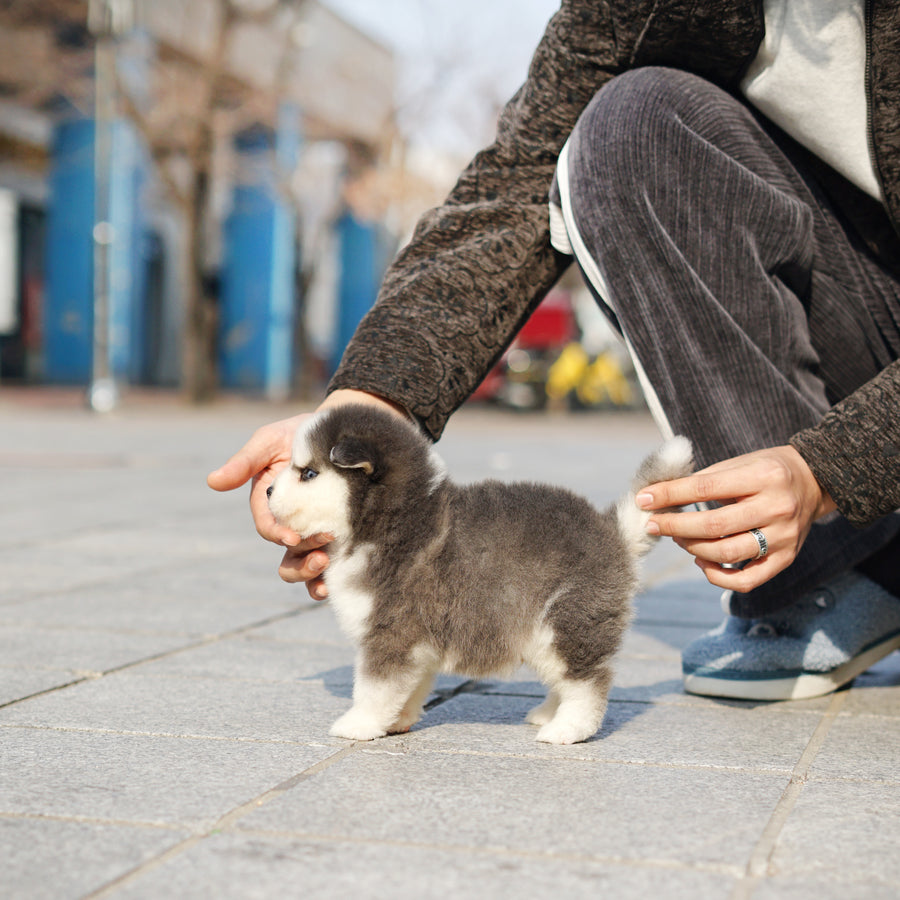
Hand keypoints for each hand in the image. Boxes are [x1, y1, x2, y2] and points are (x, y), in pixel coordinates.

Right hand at [207, 389, 406, 597]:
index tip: (293, 538)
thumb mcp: (269, 442)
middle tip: (321, 556)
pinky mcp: (343, 531)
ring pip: (308, 565)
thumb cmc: (297, 433)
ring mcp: (316, 530)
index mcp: (270, 505)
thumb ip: (244, 463)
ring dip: (315, 574)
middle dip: (301, 563)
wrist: (339, 429)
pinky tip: (341, 579)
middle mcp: (292, 524)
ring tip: (329, 566)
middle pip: (288, 556)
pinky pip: (337, 560)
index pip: (269, 528)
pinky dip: (335, 575)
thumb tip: (213, 482)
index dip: (278, 535)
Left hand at [636, 445, 836, 592]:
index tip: (644, 499)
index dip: (670, 494)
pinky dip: (718, 576)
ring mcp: (784, 537)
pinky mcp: (786, 558)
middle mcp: (777, 507)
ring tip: (678, 539)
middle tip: (654, 524)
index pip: (705, 488)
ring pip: (728, 553)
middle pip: (715, 525)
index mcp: (763, 476)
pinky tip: (702, 562)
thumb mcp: (740, 463)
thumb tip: (659, 496)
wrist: (816, 481)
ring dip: (693, 548)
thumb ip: (704, 479)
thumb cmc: (766, 470)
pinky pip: (747, 580)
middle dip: (676, 526)